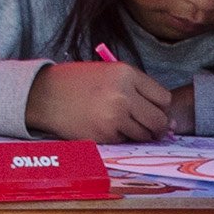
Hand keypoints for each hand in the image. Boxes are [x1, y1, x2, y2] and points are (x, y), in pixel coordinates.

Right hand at [25, 63, 184, 145]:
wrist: (45, 95)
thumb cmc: (78, 82)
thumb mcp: (110, 72)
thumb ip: (138, 89)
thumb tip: (168, 120)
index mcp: (127, 74)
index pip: (163, 98)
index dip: (160, 107)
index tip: (153, 110)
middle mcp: (124, 95)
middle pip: (158, 120)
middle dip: (156, 126)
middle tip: (146, 126)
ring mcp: (114, 117)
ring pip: (144, 134)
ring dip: (138, 133)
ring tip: (120, 122)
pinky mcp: (104, 135)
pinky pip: (124, 141)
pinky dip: (119, 137)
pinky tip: (105, 126)